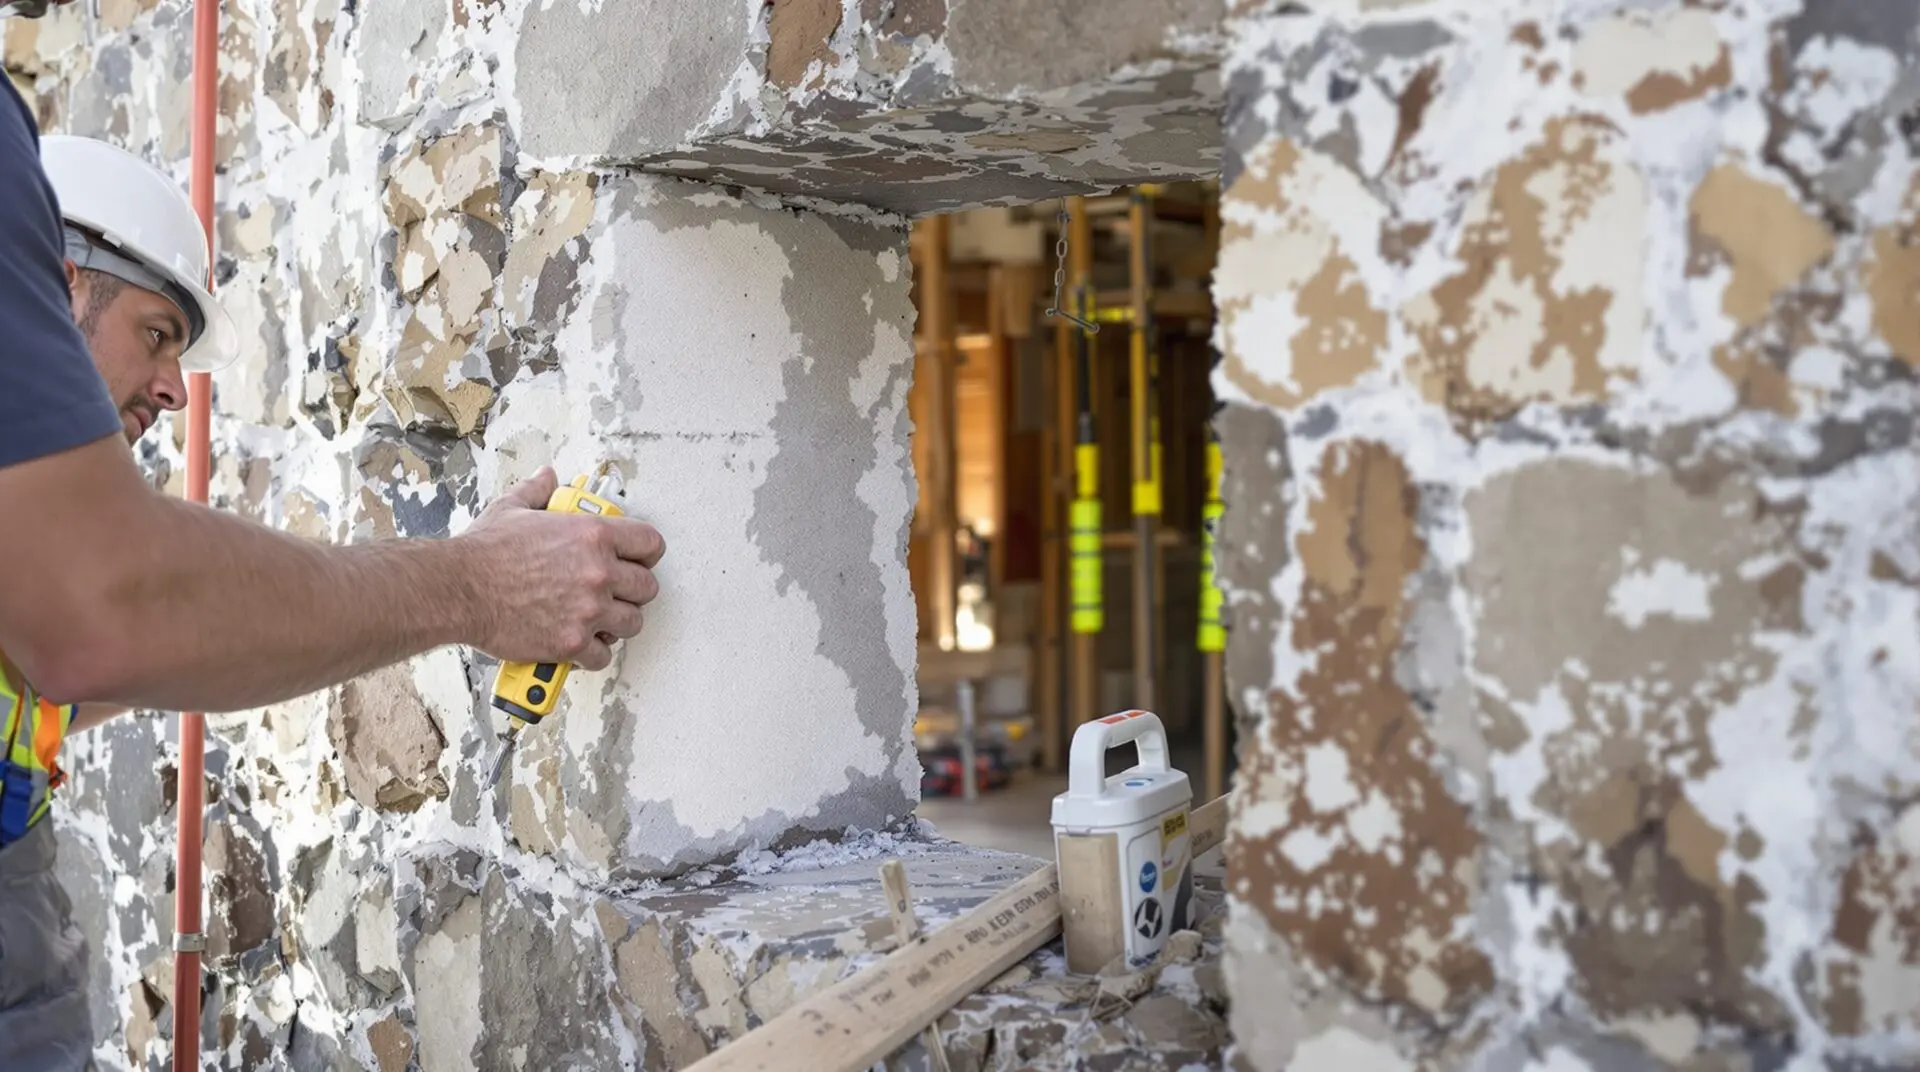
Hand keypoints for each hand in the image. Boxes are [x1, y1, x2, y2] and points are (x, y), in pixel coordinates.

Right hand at [456, 467, 663, 669]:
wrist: (458, 590)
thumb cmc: (483, 553)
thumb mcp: (513, 508)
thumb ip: (538, 492)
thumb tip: (547, 478)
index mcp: (592, 535)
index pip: (651, 543)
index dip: (647, 554)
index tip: (639, 560)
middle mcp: (598, 572)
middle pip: (647, 588)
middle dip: (634, 592)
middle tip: (616, 593)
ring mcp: (588, 610)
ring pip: (631, 624)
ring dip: (618, 623)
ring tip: (600, 619)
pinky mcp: (572, 642)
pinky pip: (602, 656)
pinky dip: (592, 654)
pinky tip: (579, 644)